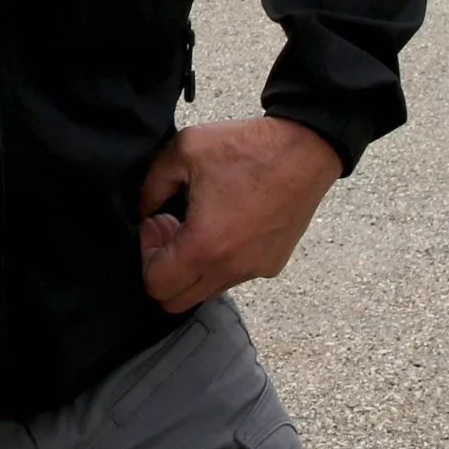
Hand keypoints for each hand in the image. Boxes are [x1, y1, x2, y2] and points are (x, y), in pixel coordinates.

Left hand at [138, 116, 341, 311]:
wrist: (304, 150)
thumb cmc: (246, 148)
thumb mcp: (182, 152)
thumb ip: (150, 187)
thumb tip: (144, 212)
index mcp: (205, 246)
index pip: (156, 285)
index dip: (145, 254)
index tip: (155, 221)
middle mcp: (232, 268)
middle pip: (177, 300)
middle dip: (162, 269)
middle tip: (169, 228)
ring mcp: (255, 269)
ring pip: (205, 289)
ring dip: (189, 265)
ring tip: (194, 223)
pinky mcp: (272, 264)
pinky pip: (231, 276)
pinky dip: (216, 261)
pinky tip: (221, 224)